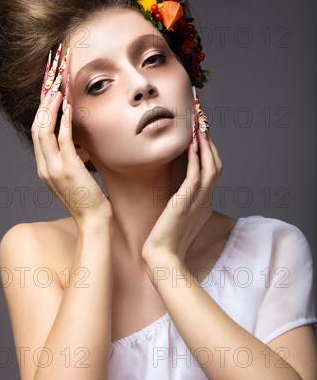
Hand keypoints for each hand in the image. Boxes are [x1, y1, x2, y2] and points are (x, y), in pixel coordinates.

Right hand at [31, 46, 111, 226]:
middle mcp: (44, 166)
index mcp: (44, 167)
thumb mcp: (77, 176)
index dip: (42, 111)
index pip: (38, 132)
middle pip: (36, 125)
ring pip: (44, 129)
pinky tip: (69, 105)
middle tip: (52, 81)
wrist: (93, 221)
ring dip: (51, 105)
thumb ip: (74, 159)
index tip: (50, 91)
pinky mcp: (68, 168)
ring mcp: (53, 168)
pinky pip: (62, 138)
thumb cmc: (88, 199)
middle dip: (43, 101)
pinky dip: (64, 120)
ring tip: (58, 86)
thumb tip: (80, 147)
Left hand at [142, 126, 222, 265]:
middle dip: (210, 141)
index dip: (209, 151)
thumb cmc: (166, 242)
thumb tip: (174, 194)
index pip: (212, 171)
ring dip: (206, 143)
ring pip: (211, 166)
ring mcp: (199, 201)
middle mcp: (206, 200)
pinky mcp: (187, 202)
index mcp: (205, 203)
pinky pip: (196, 175)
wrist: (163, 258)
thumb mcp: (177, 218)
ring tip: (199, 124)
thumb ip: (180, 203)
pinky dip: (196, 157)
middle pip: (216, 164)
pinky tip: (192, 143)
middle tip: (202, 121)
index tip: (201, 133)